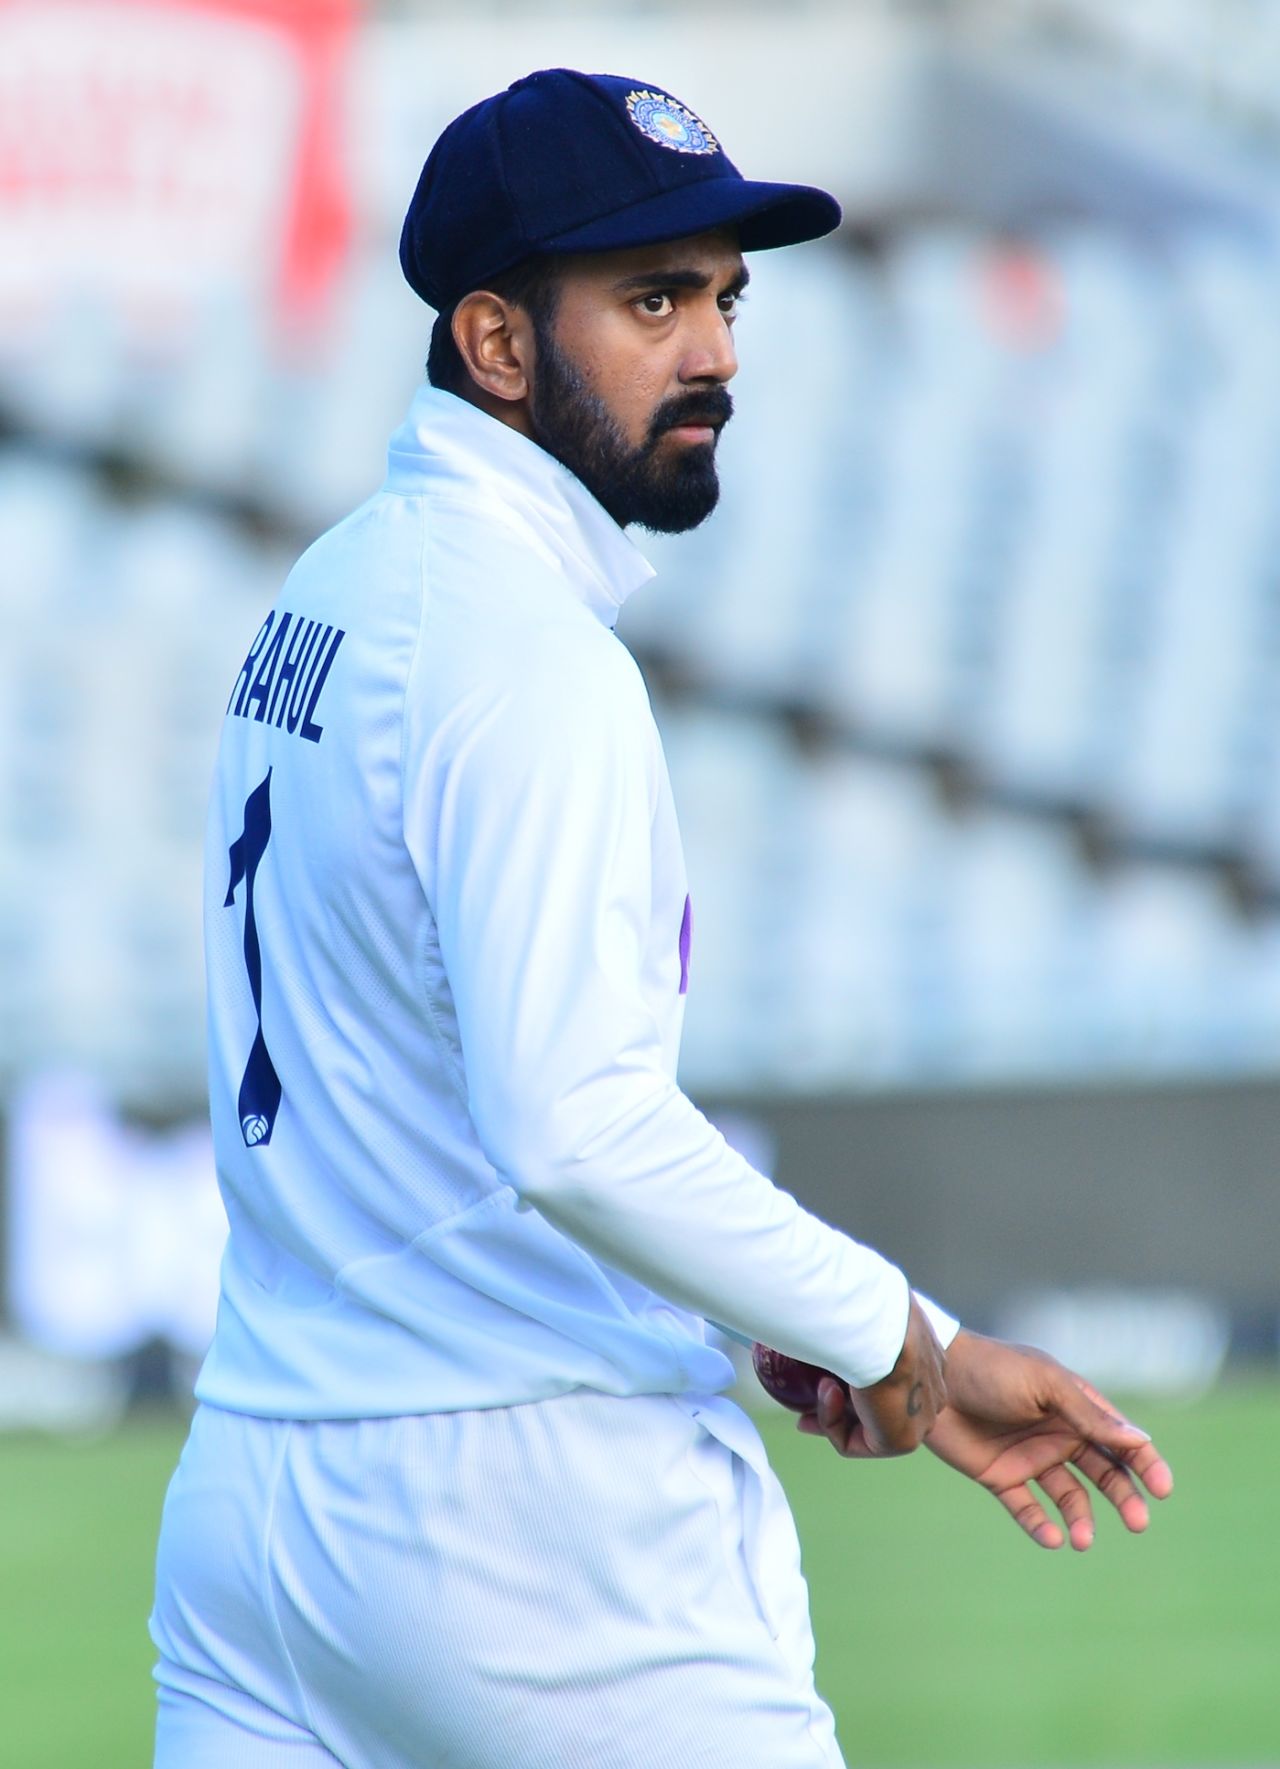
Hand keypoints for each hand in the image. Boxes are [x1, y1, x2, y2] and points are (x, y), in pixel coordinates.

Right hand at [797, 1294, 945, 1456]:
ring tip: (818, 1384)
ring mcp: (919, 1420)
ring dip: (830, 1412)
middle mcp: (930, 1392)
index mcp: (929, 1360)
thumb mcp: (868, 1308)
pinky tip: (827, 1390)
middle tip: (804, 1413)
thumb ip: (857, 1320)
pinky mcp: (901, 1442)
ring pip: (866, 1428)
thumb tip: (827, 1310)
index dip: (855, 1386)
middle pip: (880, 1411)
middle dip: (840, 1413)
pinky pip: (854, 1442)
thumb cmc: (869, 1307)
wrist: (878, 1325)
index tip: (824, 1381)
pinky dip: (830, 1421)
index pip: (892, 1382)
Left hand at [924, 1330, 1174, 1549]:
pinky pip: (1027, 1509)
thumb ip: (1089, 1416)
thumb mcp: (1045, 1386)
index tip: (1162, 1489)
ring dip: (1082, 1519)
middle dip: (1124, 1497)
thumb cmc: (992, 1370)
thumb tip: (1140, 1441)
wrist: (932, 1378)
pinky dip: (1041, 1526)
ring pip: (1070, 1497)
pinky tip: (1053, 1539)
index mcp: (1074, 1406)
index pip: (1121, 1439)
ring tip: (1082, 1540)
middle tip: (1138, 1523)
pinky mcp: (1000, 1476)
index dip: (1145, 1463)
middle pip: (1104, 1472)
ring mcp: (1030, 1456)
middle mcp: (1058, 1433)